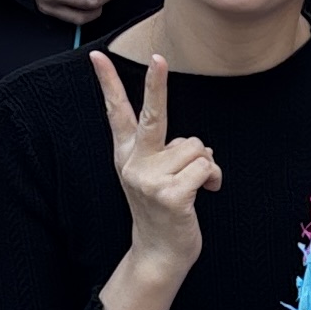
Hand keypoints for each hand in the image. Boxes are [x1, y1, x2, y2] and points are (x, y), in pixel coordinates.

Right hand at [91, 49, 219, 280]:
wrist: (160, 254)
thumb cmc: (164, 210)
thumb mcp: (155, 177)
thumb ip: (168, 153)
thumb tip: (199, 146)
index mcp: (127, 155)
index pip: (116, 113)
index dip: (108, 83)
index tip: (97, 55)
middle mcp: (134, 163)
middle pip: (151, 115)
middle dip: (155, 83)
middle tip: (157, 57)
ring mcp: (150, 179)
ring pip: (197, 146)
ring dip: (206, 164)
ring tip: (195, 186)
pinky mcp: (170, 194)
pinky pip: (206, 166)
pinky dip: (213, 178)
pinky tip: (205, 195)